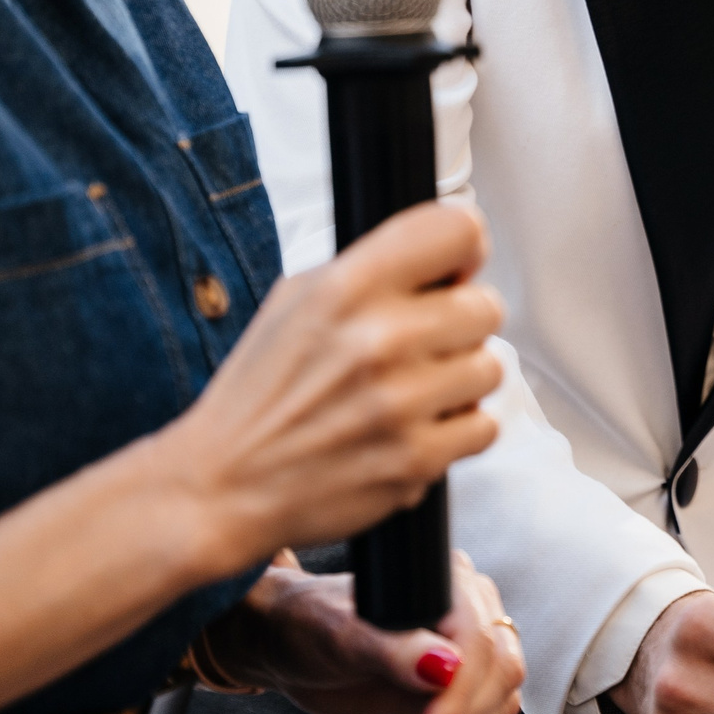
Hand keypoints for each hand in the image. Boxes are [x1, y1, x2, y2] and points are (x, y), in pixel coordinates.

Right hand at [158, 201, 505, 574]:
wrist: (222, 484)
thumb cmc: (263, 391)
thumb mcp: (297, 298)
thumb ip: (375, 267)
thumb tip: (455, 256)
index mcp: (346, 286)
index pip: (458, 230)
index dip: (465, 249)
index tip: (455, 271)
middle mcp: (377, 338)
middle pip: (486, 305)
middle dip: (460, 324)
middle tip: (422, 345)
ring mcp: (399, 402)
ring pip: (490, 368)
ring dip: (459, 381)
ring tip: (412, 392)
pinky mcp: (415, 459)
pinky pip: (484, 426)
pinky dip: (457, 432)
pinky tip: (415, 428)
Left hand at [210, 550, 527, 713]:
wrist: (292, 643)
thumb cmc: (309, 623)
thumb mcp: (341, 635)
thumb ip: (393, 649)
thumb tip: (446, 669)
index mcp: (447, 583)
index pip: (479, 640)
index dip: (460, 693)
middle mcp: (470, 610)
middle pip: (500, 671)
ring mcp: (470, 649)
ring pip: (502, 699)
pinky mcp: (464, 686)